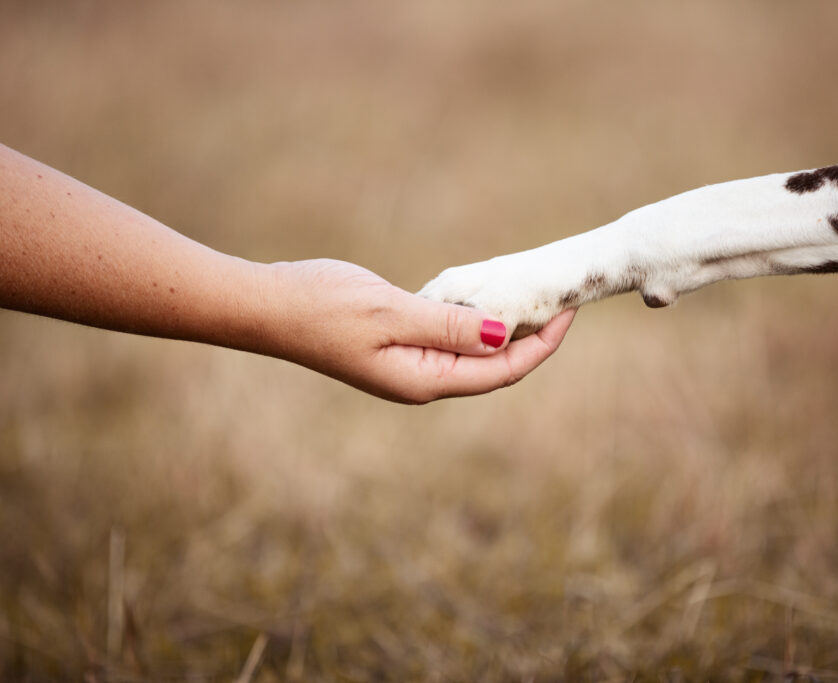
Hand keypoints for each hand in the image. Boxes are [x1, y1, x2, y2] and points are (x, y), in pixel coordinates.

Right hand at [262, 259, 576, 403]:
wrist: (268, 307)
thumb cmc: (323, 308)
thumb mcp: (392, 312)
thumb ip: (451, 326)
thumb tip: (505, 335)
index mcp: (425, 380)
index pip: (502, 371)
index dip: (541, 345)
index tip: (569, 313)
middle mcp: (422, 380)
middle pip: (494, 367)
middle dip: (532, 339)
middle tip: (562, 301)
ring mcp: (409, 366)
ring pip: (474, 353)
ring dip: (505, 328)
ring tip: (535, 299)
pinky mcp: (397, 347)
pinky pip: (449, 338)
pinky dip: (474, 320)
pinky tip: (486, 298)